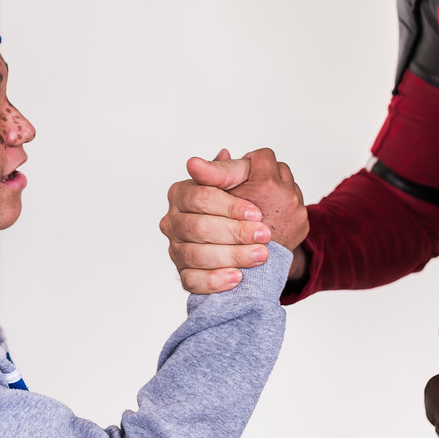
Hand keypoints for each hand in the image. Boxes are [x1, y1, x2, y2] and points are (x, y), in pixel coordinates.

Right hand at [161, 148, 309, 293]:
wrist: (250, 237)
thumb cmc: (243, 202)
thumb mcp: (240, 180)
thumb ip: (229, 169)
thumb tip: (216, 155)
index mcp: (181, 193)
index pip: (200, 197)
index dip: (229, 206)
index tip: (257, 211)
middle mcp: (173, 221)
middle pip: (199, 228)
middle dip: (235, 233)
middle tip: (265, 235)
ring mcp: (177, 249)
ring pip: (197, 256)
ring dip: (233, 256)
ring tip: (261, 255)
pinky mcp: (185, 274)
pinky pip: (192, 282)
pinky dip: (215, 281)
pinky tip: (238, 277)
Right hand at [227, 148, 308, 250]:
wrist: (248, 269)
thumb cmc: (227, 230)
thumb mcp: (217, 197)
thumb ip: (220, 172)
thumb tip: (223, 151)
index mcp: (266, 184)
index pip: (263, 156)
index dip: (250, 163)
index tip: (244, 174)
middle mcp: (287, 196)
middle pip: (279, 169)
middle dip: (266, 176)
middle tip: (252, 189)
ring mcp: (298, 211)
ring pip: (289, 187)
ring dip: (276, 192)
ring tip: (260, 206)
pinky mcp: (303, 224)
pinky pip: (296, 205)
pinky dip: (284, 209)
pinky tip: (269, 218)